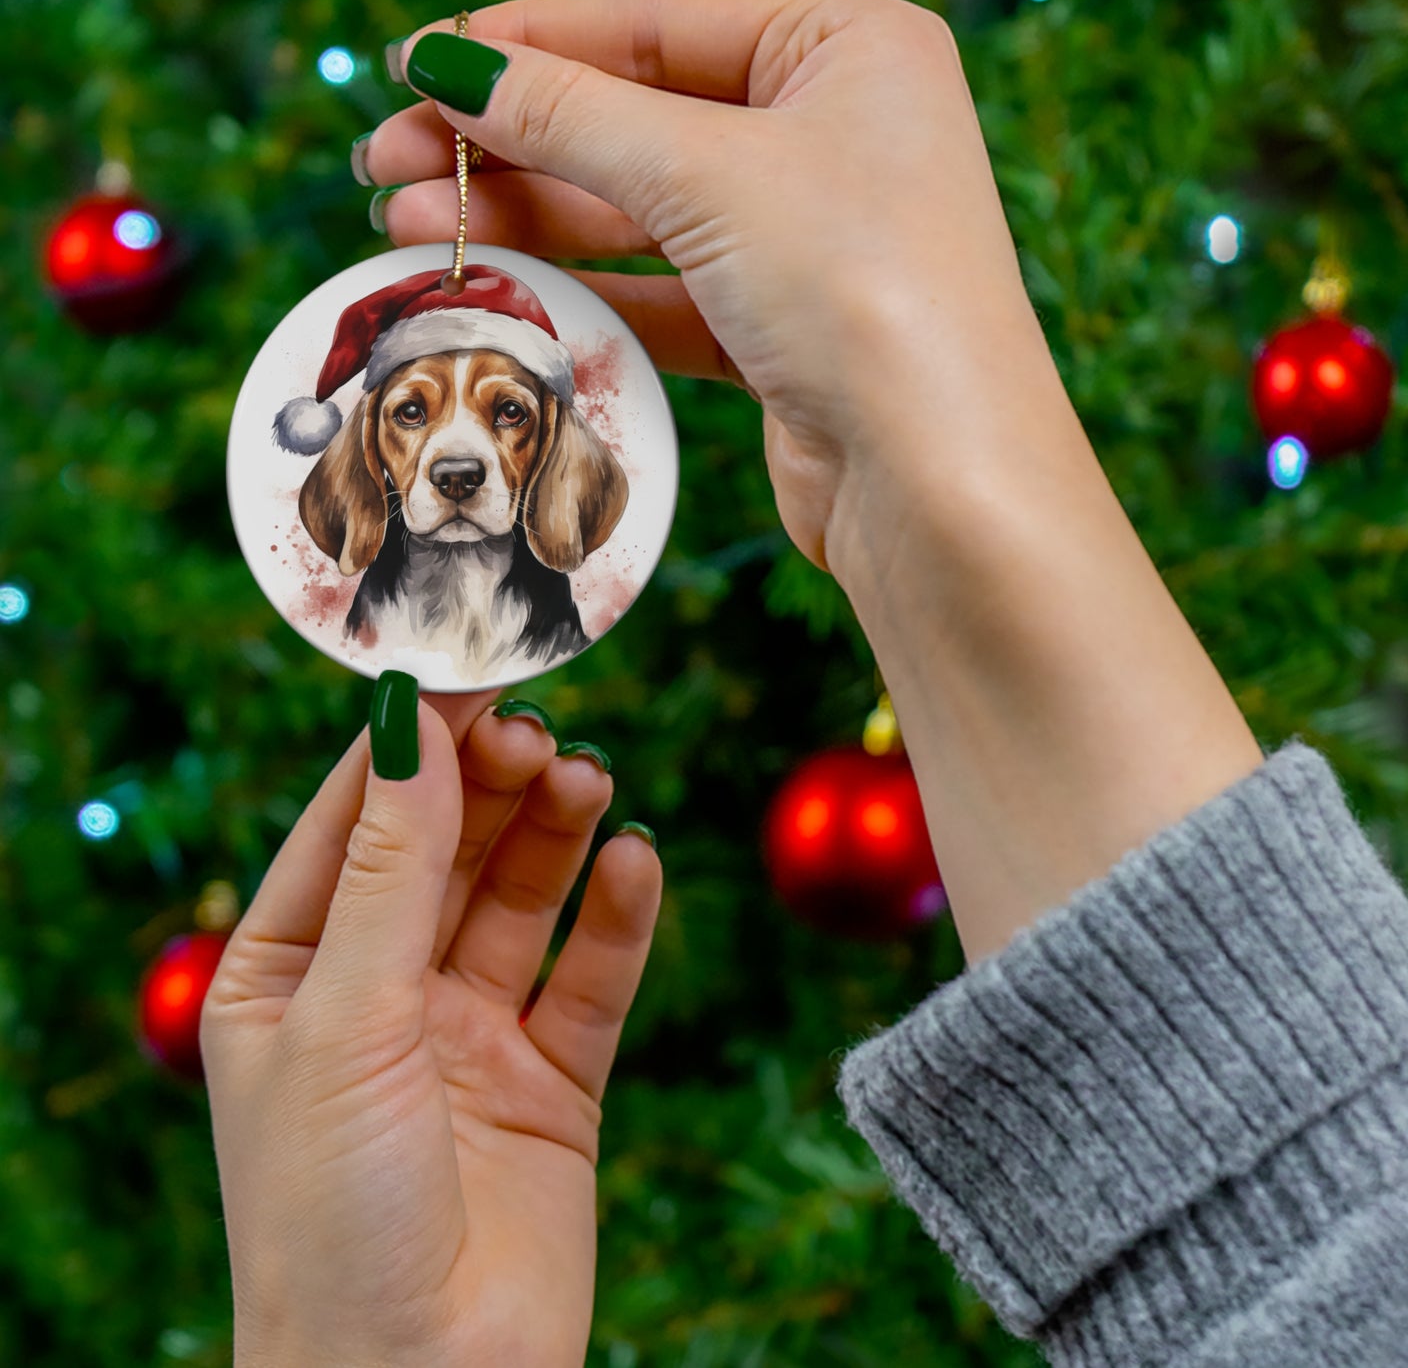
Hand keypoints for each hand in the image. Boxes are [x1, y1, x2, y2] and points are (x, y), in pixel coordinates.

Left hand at [201, 690, 661, 1367]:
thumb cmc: (331, 1216)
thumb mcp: (346, 1018)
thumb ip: (391, 870)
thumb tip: (411, 724)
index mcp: (290, 975)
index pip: (353, 825)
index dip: (410, 748)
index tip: (471, 673)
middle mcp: (380, 995)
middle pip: (447, 850)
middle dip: (492, 787)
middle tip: (541, 735)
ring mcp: (469, 1036)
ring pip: (522, 900)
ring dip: (556, 835)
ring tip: (589, 782)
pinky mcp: (553, 1082)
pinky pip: (591, 978)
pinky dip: (617, 917)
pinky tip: (635, 863)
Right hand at [362, 0, 1057, 578]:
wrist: (938, 483)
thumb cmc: (861, 292)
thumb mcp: (707, 174)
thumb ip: (571, 115)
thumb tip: (450, 64)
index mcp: (847, 48)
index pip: (655, 23)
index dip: (527, 43)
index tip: (416, 65)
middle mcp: (834, 133)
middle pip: (637, 117)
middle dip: (508, 141)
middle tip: (386, 163)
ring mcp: (808, 237)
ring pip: (640, 211)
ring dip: (527, 218)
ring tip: (407, 227)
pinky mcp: (782, 330)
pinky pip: (663, 292)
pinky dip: (583, 290)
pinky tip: (498, 287)